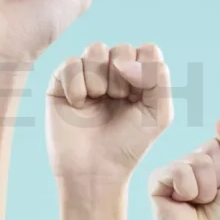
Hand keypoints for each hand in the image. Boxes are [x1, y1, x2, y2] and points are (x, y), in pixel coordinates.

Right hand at [46, 42, 172, 178]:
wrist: (94, 171)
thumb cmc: (127, 146)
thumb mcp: (158, 115)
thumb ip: (158, 78)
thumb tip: (125, 60)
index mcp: (138, 78)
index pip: (147, 51)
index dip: (144, 71)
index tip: (138, 98)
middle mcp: (112, 73)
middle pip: (122, 49)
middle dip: (121, 78)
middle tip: (117, 102)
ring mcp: (86, 76)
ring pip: (95, 49)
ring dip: (99, 79)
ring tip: (96, 101)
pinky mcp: (61, 83)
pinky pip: (70, 63)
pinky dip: (76, 85)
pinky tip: (77, 105)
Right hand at [150, 121, 219, 219]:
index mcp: (209, 163)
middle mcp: (188, 164)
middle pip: (210, 148)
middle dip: (219, 177)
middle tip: (211, 200)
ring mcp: (171, 172)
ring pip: (197, 160)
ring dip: (205, 189)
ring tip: (197, 205)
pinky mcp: (156, 182)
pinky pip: (179, 170)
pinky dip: (188, 191)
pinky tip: (182, 205)